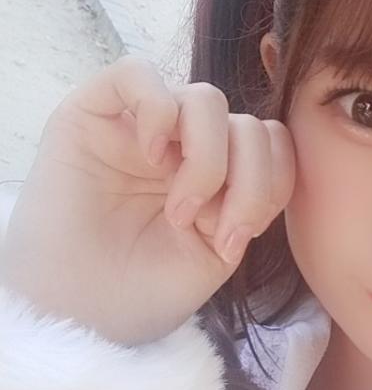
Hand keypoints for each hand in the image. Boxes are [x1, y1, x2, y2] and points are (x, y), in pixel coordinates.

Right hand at [0, 56, 295, 344]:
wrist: (78, 317)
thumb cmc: (142, 292)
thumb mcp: (217, 253)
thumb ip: (250, 202)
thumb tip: (267, 161)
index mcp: (217, 175)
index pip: (271, 143)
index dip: (273, 183)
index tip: (240, 237)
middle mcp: (181, 146)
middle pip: (248, 125)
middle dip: (249, 184)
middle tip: (214, 232)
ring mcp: (139, 127)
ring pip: (206, 99)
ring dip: (209, 161)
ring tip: (181, 213)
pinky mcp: (92, 113)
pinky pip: (138, 72)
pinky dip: (159, 111)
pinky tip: (152, 158)